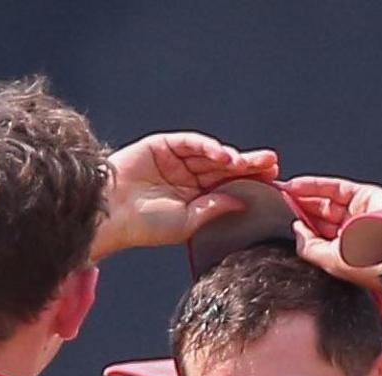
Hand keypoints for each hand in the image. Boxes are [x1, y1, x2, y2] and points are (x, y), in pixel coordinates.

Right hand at [96, 132, 279, 258]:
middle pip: (224, 168)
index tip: (272, 184)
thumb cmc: (142, 226)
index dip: (249, 183)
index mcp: (193, 198)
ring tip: (250, 162)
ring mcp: (175, 160)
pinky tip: (223, 156)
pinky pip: (191, 143)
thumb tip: (243, 200)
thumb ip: (214, 209)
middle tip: (271, 165)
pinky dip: (208, 147)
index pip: (227, 187)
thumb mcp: (186, 223)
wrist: (108, 214)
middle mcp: (186, 178)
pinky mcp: (163, 145)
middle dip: (248, 166)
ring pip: (211, 154)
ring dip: (231, 157)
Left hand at [282, 175, 381, 286]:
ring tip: (279, 193)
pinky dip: (315, 185)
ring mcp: (360, 213)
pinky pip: (336, 188)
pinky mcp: (367, 195)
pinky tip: (294, 186)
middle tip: (272, 204)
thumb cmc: (373, 266)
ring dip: (302, 196)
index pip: (317, 237)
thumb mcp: (331, 261)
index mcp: (346, 254)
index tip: (274, 222)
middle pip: (319, 217)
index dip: (297, 228)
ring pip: (326, 201)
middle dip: (297, 209)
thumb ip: (310, 246)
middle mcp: (353, 233)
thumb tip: (296, 229)